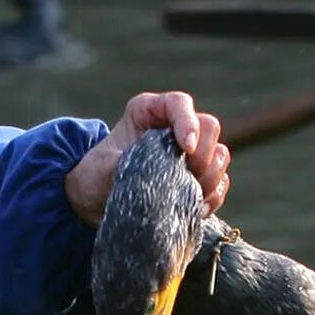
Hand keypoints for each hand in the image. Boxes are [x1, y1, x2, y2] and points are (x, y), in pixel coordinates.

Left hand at [66, 90, 229, 226]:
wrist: (95, 202)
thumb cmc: (95, 175)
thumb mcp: (101, 167)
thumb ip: (124, 163)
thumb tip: (151, 175)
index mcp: (149, 111)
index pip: (180, 104)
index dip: (188, 122)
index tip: (187, 148)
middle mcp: (174, 128)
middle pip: (209, 128)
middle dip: (203, 154)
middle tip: (189, 175)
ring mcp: (189, 155)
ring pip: (219, 156)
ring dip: (210, 177)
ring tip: (190, 195)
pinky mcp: (196, 181)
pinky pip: (219, 185)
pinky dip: (212, 197)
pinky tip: (196, 209)